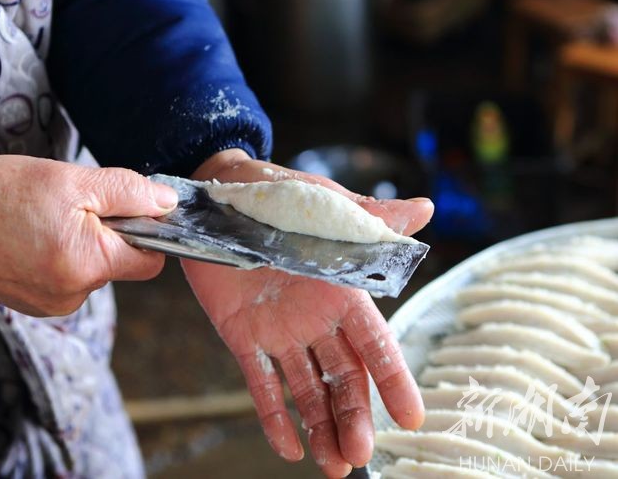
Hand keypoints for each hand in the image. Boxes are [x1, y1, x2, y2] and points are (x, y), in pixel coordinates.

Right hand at [0, 155, 176, 315]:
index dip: (149, 231)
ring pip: (92, 270)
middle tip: (70, 204)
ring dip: (81, 243)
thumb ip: (126, 192)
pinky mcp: (32, 303)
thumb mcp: (68, 180)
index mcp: (88, 265)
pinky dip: (59, 256)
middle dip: (108, 233)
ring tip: (42, 219)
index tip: (129, 207)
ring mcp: (50, 304)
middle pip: (120, 264)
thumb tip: (168, 203)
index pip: (151, 260)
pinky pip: (66, 278)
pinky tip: (30, 236)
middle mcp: (73, 295)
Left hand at [184, 149, 432, 476]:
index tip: (413, 417)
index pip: (375, 343)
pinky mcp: (243, 336)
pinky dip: (273, 414)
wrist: (217, 192)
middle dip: (354, 416)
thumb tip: (426, 209)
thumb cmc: (278, 193)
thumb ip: (371, 219)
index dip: (393, 379)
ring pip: (308, 388)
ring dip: (321, 427)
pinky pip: (260, 382)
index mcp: (342, 291)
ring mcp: (280, 331)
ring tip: (333, 467)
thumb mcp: (324, 205)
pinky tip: (287, 448)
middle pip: (343, 377)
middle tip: (359, 455)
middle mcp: (316, 319)